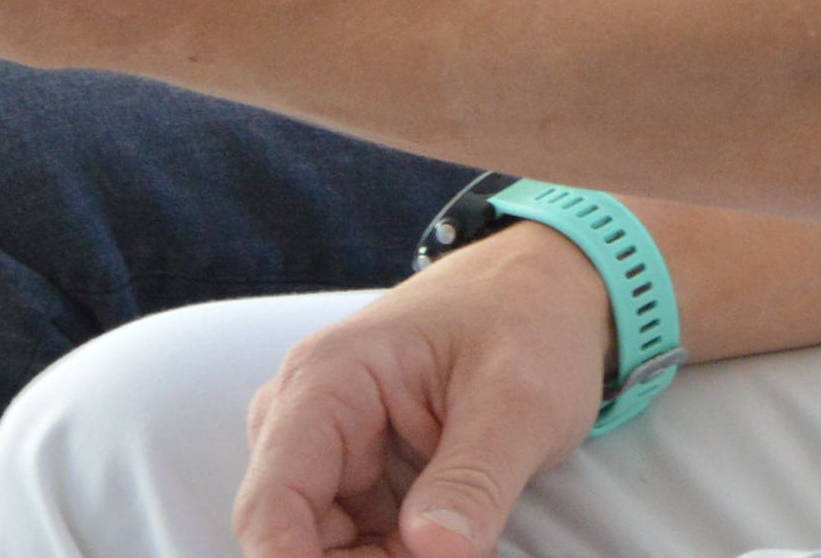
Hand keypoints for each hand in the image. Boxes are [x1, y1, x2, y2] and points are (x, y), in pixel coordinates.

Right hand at [234, 229, 610, 557]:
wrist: (549, 289)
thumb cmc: (529, 322)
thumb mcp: (519, 401)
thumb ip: (475, 479)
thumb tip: (433, 551)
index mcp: (327, 382)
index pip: (271, 505)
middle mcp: (309, 416)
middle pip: (294, 537)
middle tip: (445, 553)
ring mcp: (332, 449)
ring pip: (327, 549)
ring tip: (459, 532)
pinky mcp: (361, 475)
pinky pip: (359, 544)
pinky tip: (448, 542)